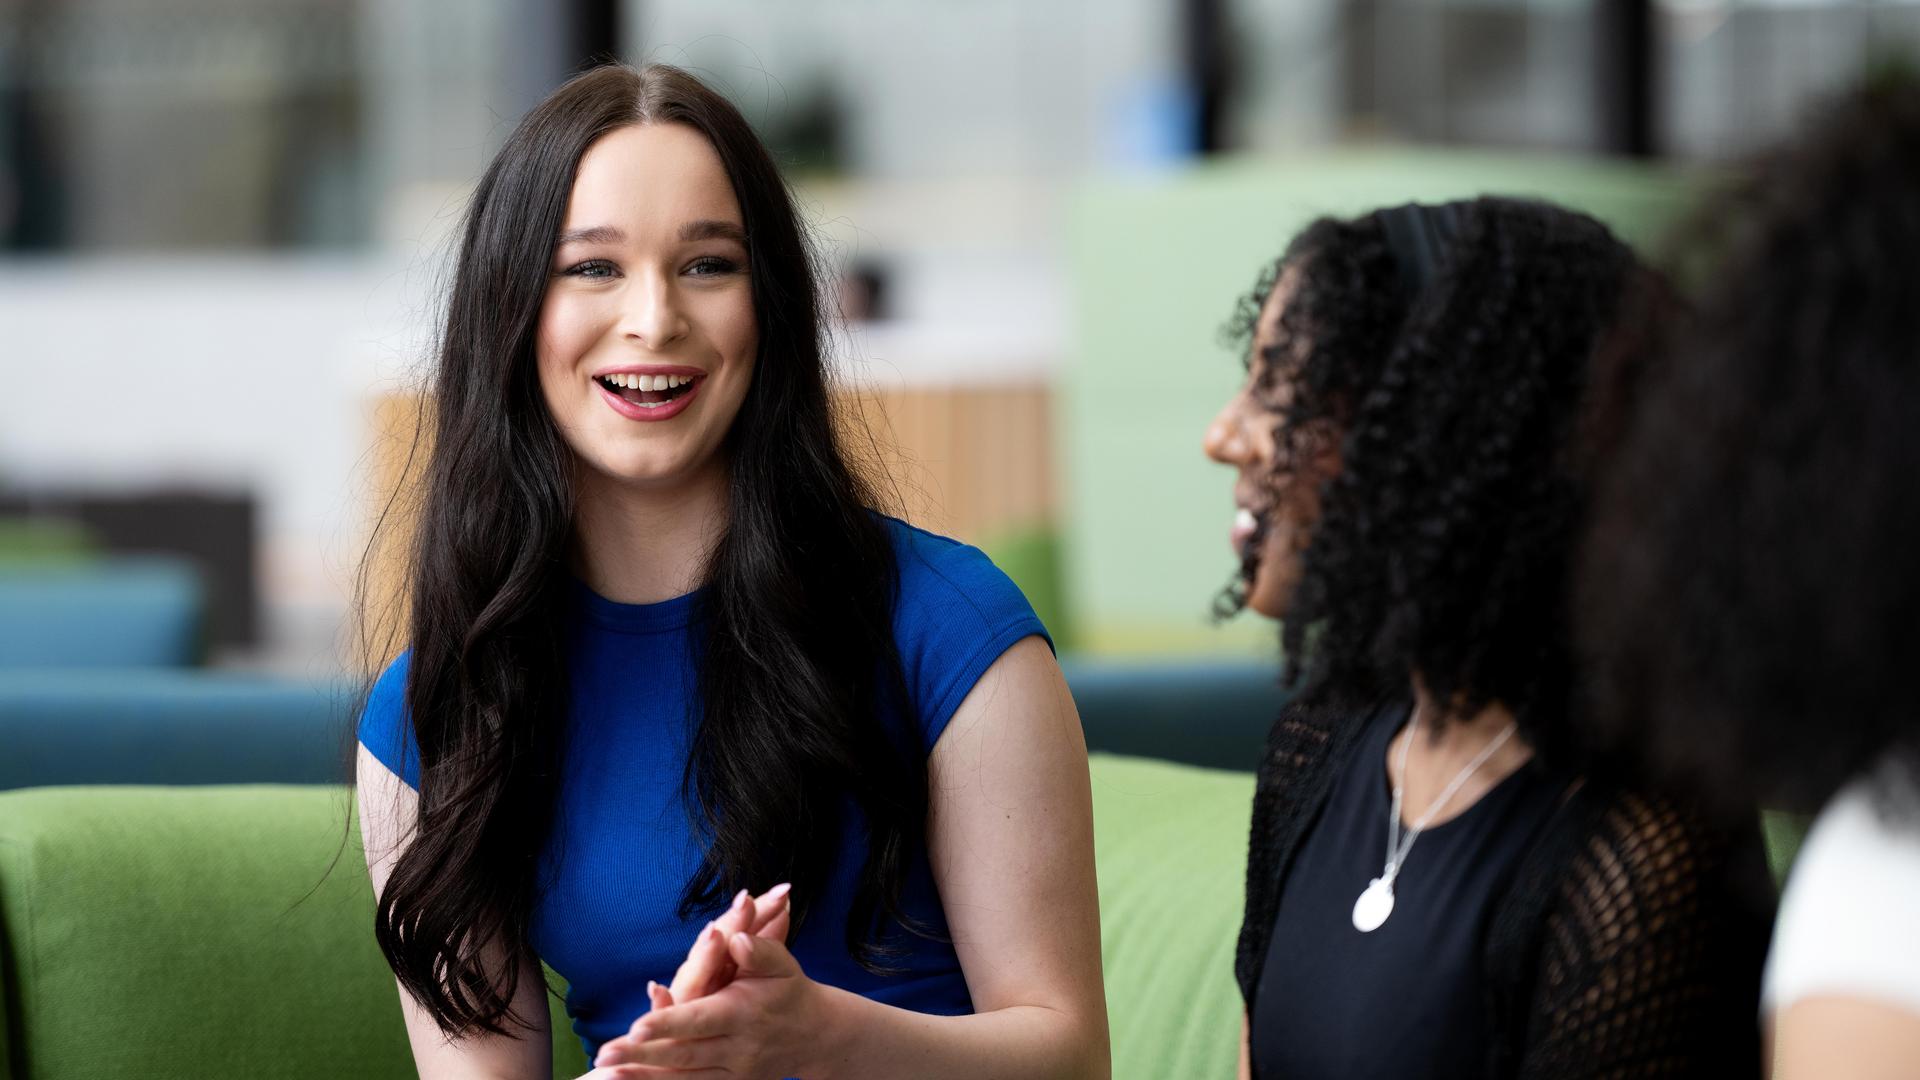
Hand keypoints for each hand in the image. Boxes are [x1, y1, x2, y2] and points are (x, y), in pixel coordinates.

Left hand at [593, 931, 830, 1078]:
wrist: (817, 1036)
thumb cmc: (792, 992)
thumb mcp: (784, 966)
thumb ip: (761, 951)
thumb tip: (736, 939)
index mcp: (743, 1012)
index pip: (699, 1018)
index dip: (668, 1023)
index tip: (637, 1026)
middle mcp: (735, 1046)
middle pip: (682, 1054)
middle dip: (640, 1056)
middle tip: (603, 1057)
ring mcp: (732, 1071)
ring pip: (682, 1078)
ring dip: (642, 1078)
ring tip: (606, 1075)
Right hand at [661, 883, 791, 1006]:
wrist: (688, 1039)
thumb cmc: (719, 997)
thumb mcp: (745, 966)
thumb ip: (764, 938)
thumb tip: (786, 901)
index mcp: (721, 954)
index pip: (742, 926)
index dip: (760, 909)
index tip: (783, 893)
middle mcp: (701, 969)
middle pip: (717, 940)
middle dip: (733, 922)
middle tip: (748, 901)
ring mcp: (687, 992)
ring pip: (694, 970)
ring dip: (702, 954)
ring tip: (715, 935)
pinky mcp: (671, 1019)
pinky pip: (665, 1009)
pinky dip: (660, 1002)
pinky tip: (657, 990)